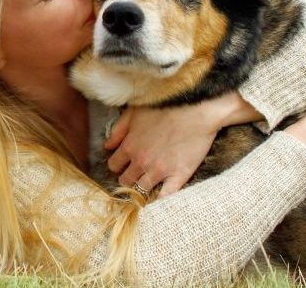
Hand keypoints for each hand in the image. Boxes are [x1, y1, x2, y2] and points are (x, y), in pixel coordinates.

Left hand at [105, 92, 259, 196]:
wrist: (198, 109)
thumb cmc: (166, 106)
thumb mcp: (135, 112)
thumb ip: (118, 130)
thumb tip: (108, 146)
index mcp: (129, 146)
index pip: (114, 165)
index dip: (118, 165)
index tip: (124, 163)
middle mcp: (141, 161)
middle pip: (126, 180)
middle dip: (128, 177)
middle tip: (136, 173)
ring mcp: (159, 171)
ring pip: (142, 189)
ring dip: (143, 187)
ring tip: (149, 182)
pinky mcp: (178, 176)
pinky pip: (165, 197)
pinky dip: (160, 200)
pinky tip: (159, 198)